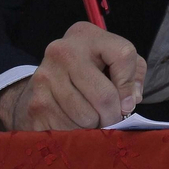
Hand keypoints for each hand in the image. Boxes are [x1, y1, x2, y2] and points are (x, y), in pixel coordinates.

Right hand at [0, 21, 144, 130]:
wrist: (42, 85)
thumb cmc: (88, 72)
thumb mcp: (112, 61)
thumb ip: (133, 73)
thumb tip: (130, 100)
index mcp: (86, 35)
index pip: (123, 55)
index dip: (130, 84)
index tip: (128, 101)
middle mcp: (62, 51)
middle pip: (105, 95)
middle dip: (114, 115)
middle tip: (112, 119)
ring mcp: (45, 77)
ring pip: (87, 117)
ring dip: (95, 126)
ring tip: (92, 119)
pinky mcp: (35, 104)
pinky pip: (68, 130)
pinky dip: (76, 134)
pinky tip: (75, 124)